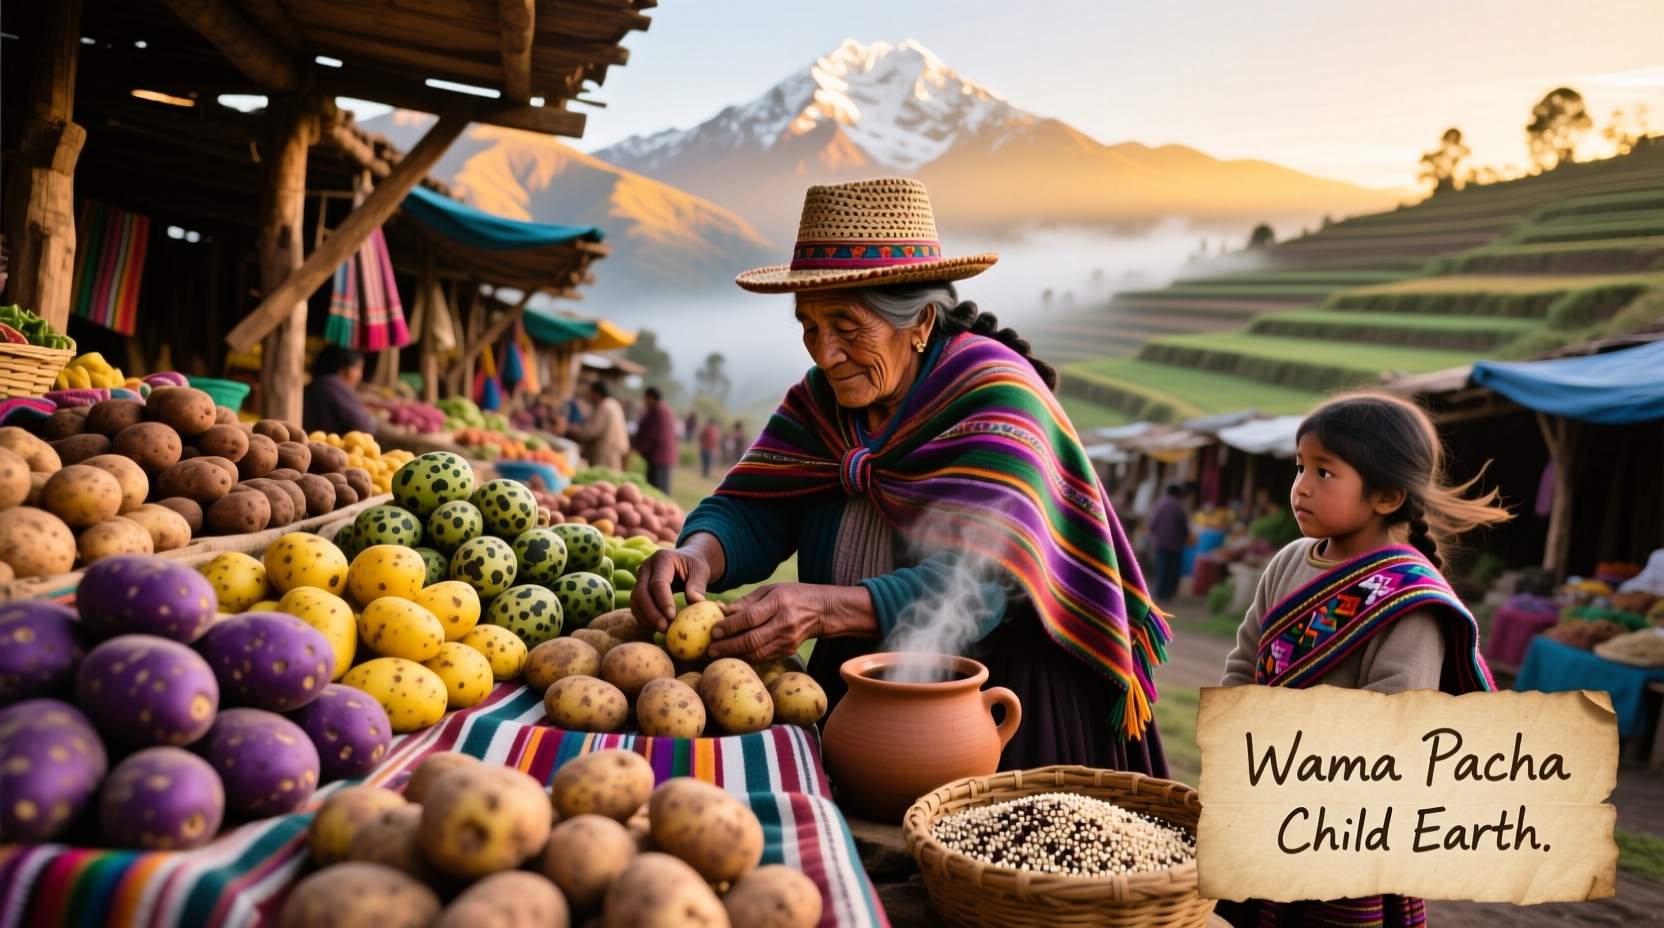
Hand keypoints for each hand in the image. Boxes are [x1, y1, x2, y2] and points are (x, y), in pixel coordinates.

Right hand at [631, 533, 725, 630]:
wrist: (687, 561)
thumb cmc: (695, 565)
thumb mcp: (701, 571)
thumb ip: (698, 585)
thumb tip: (696, 602)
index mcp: (662, 559)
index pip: (658, 582)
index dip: (664, 601)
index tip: (673, 616)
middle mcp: (647, 567)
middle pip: (642, 593)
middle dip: (652, 613)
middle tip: (665, 628)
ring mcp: (640, 579)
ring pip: (636, 601)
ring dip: (647, 618)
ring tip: (662, 629)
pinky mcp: (639, 590)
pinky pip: (636, 606)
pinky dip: (644, 619)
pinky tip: (656, 627)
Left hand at [710, 583, 876, 661]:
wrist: (823, 610)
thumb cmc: (792, 595)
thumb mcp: (770, 590)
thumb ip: (745, 602)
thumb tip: (719, 610)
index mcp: (779, 602)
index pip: (750, 617)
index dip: (730, 626)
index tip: (713, 631)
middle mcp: (785, 622)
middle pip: (752, 639)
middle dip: (728, 646)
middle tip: (710, 649)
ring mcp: (788, 639)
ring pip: (757, 652)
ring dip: (734, 655)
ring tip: (717, 654)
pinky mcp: (788, 651)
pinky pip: (763, 657)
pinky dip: (746, 657)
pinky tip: (733, 656)